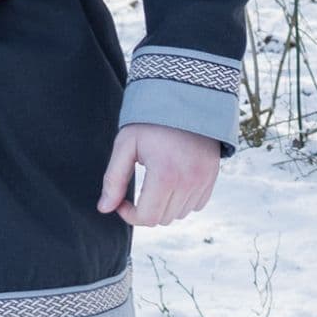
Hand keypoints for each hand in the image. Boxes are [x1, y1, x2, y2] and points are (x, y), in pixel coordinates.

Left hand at [98, 121, 220, 225]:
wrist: (185, 98)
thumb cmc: (150, 121)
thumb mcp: (126, 145)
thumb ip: (113, 179)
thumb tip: (104, 209)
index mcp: (165, 174)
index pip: (146, 217)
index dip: (129, 215)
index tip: (121, 201)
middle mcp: (188, 181)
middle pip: (162, 219)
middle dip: (145, 210)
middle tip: (136, 190)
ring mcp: (204, 180)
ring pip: (179, 214)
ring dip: (164, 206)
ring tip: (154, 182)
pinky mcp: (212, 177)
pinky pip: (196, 205)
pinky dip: (182, 201)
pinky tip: (171, 182)